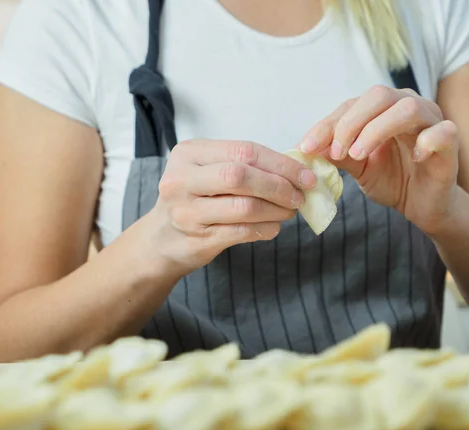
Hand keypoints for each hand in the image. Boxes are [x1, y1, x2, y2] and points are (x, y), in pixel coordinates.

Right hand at [148, 139, 316, 270]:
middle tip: (300, 196)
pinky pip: (242, 232)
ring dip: (277, 210)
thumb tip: (297, 170)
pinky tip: (274, 226)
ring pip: (245, 207)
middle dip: (279, 186)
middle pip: (242, 176)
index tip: (306, 176)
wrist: (162, 238)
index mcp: (189, 153)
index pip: (244, 151)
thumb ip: (245, 165)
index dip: (281, 163)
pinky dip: (266, 229)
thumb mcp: (209, 171)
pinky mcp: (197, 238)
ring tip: (290, 211)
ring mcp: (187, 211)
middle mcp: (182, 179)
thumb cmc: (195, 199)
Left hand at [300, 86, 458, 235]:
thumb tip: (305, 149)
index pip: (351, 105)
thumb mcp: (358, 167)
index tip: (306, 147)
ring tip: (360, 155)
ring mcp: (432, 121)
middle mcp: (408, 107)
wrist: (423, 206)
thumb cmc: (393, 180)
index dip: (327, 124)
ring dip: (377, 130)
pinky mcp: (451, 142)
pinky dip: (428, 141)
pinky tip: (415, 158)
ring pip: (407, 108)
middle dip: (350, 123)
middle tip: (336, 152)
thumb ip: (337, 154)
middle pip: (378, 95)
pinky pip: (443, 131)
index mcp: (383, 109)